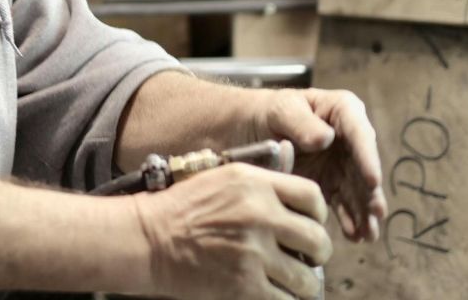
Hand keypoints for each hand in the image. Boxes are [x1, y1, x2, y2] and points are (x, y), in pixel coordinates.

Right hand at [131, 163, 330, 298]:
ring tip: (291, 281)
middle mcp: (259, 214)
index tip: (311, 224)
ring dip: (302, 283)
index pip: (312, 196)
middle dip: (317, 253)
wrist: (148, 239)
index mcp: (254, 183)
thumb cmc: (182, 209)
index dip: (318, 214)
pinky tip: (273, 293)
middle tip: (306, 259)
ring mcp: (253, 252)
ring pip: (307, 278)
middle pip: (317, 239)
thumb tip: (298, 191)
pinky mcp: (245, 286)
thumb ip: (261, 184)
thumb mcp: (222, 178)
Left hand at [246, 88, 387, 242]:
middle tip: (376, 214)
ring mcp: (341, 165)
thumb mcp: (281, 110)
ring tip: (367, 234)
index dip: (368, 158)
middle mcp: (349, 140)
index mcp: (342, 112)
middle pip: (364, 167)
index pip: (360, 134)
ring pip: (357, 190)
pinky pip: (342, 204)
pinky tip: (352, 235)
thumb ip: (302, 122)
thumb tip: (325, 139)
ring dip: (364, 212)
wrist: (246, 129)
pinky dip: (348, 219)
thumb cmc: (267, 112)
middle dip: (371, 193)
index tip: (373, 180)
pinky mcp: (330, 185)